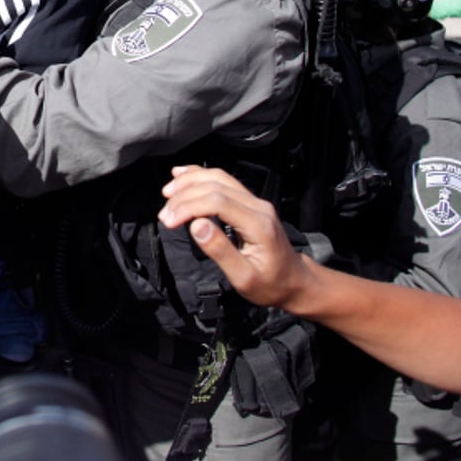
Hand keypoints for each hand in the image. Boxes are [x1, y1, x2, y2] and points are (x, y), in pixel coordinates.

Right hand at [157, 166, 312, 309]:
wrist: (295, 282)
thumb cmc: (270, 285)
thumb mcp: (244, 278)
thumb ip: (220, 251)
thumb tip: (197, 225)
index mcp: (258, 224)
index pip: (216, 202)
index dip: (188, 207)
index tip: (169, 222)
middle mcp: (258, 206)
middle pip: (215, 186)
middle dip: (184, 196)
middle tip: (164, 215)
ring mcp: (255, 201)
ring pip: (218, 178)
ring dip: (190, 182)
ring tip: (167, 194)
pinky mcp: (250, 201)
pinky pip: (223, 181)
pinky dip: (200, 176)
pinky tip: (183, 175)